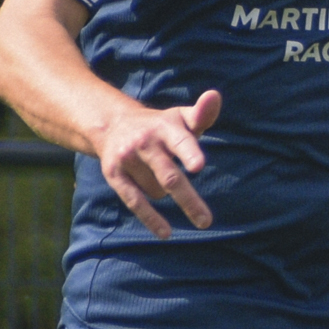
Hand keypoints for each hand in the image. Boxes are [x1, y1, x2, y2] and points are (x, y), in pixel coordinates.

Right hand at [91, 89, 221, 237]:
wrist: (113, 124)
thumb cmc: (161, 126)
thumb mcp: (181, 118)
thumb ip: (202, 114)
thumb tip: (215, 96)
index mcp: (165, 126)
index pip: (180, 141)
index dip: (188, 153)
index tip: (198, 166)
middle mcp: (145, 142)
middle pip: (170, 177)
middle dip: (188, 199)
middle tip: (206, 221)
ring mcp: (127, 159)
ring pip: (158, 191)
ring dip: (167, 193)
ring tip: (159, 174)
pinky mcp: (114, 175)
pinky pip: (135, 201)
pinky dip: (151, 218)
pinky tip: (166, 232)